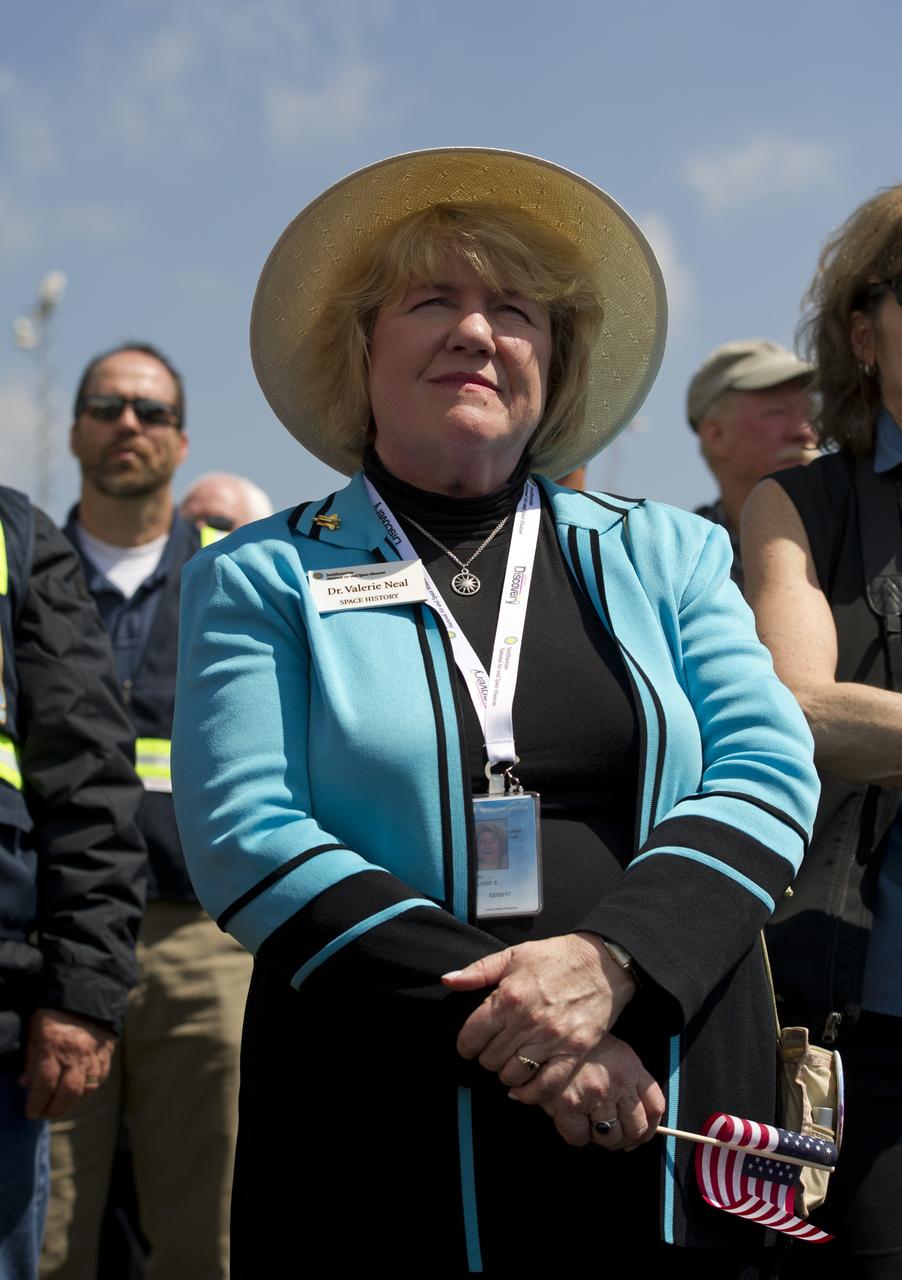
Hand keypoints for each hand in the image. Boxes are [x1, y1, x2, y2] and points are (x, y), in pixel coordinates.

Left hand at [18, 1008, 115, 1119]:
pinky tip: (78, 1093)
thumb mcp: (35, 1034)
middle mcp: (75, 1054)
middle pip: (68, 1093)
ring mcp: (93, 1055)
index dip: (37, 1103)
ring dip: (72, 1104)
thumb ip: (31, 1060)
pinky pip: (99, 1080)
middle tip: (45, 1114)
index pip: (45, 1084)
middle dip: (54, 1110)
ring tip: (60, 1106)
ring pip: (86, 1090)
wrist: (85, 996)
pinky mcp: (106, 1055)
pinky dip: (87, 1090)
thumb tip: (26, 1084)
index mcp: (53, 1046)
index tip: (31, 1112)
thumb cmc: (53, 1016)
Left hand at [442, 933, 636, 1102]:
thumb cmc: (556, 957)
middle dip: (486, 1057)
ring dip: (506, 1073)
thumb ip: (478, 971)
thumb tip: (447, 980)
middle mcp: (528, 1021)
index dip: (466, 1044)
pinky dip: (530, 1094)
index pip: (471, 1036)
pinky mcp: (574, 1052)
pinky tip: (523, 1087)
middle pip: (490, 1059)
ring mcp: (552, 1039)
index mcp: (509, 997)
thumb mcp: (513, 956)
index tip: (471, 1044)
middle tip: (494, 1049)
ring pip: (513, 1076)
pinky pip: (546, 1086)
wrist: (603, 962)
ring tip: (510, 1062)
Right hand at [529, 1033, 664, 1148]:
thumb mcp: (613, 1052)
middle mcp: (617, 1082)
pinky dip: (576, 1135)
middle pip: (636, 1129)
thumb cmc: (579, 1045)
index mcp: (630, 1068)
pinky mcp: (570, 1106)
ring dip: (600, 1137)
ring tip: (589, 1123)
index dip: (649, 1129)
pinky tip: (571, 1120)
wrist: (547, 1034)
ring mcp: (594, 1095)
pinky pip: (580, 1138)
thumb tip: (638, 1118)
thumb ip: (628, 1079)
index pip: (655, 1108)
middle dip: (625, 1138)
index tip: (640, 1134)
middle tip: (612, 1134)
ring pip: (609, 1138)